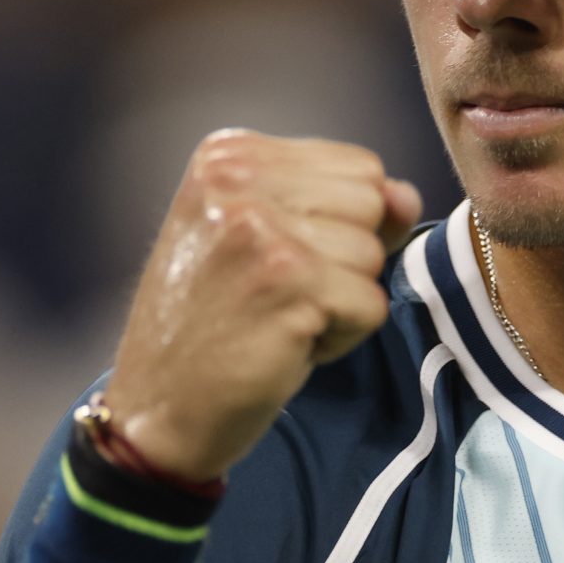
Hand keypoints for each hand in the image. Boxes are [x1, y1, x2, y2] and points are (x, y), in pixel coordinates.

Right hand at [103, 130, 421, 482]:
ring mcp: (262, 229)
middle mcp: (238, 179)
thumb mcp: (266, 240)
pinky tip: (284, 344)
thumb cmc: (214, 324)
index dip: (340, 225)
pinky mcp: (288, 283)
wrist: (158, 407)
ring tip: (276, 317)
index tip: (276, 261)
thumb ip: (341, 207)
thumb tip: (406, 195)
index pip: (358, 166)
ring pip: (372, 255)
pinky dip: (340, 338)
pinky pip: (371, 305)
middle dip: (345, 259)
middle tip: (276, 293)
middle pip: (372, 202)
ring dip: (340, 302)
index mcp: (229, 154)